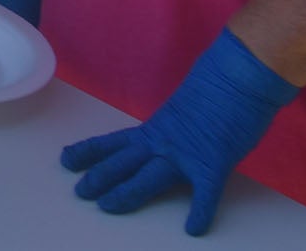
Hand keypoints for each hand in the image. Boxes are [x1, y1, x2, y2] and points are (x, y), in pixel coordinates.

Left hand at [60, 28, 295, 235]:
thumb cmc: (217, 86)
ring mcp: (185, 153)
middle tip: (79, 192)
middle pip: (122, 162)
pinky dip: (200, 212)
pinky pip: (205, 193)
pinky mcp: (213, 163)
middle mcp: (162, 141)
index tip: (66, 159)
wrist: (239, 75)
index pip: (114, 142)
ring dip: (126, 193)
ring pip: (148, 177)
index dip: (89, 152)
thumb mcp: (185, 108)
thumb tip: (175, 137)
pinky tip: (193, 229)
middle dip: (98, 178)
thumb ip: (175, 127)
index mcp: (155, 127)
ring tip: (106, 207)